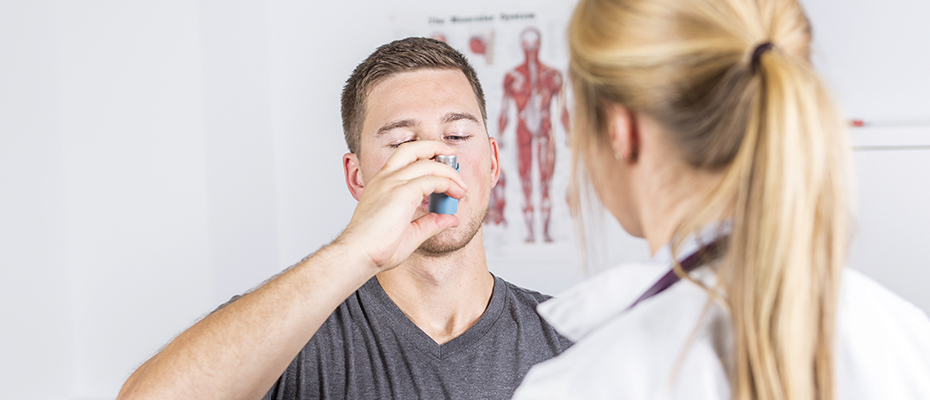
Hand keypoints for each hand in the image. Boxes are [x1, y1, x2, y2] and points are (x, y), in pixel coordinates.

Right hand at [338, 141, 467, 271]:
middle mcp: (386, 178)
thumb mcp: (410, 233)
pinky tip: (457, 194)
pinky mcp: (402, 192)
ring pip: (428, 163)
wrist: (359, 255)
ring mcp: (392, 182)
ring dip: (449, 172)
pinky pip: (433, 180)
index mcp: (382, 183)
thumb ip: (430, 223)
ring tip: (461, 186)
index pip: (406, 158)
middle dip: (437, 147)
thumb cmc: (375, 248)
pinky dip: (448, 184)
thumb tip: (451, 219)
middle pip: (414, 148)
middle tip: (453, 157)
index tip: (445, 171)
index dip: (427, 158)